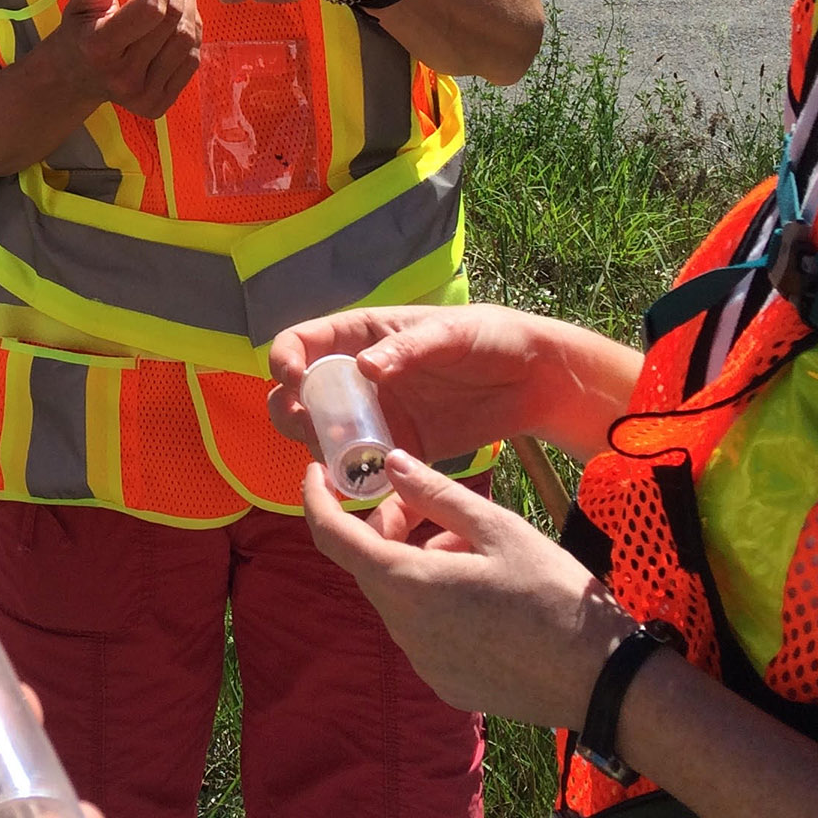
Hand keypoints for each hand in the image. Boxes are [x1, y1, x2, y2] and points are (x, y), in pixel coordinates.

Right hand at [47, 0, 201, 118]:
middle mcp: (122, 76)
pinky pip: (192, 62)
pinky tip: (185, 19)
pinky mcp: (159, 105)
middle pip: (172, 24)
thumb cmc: (79, 32)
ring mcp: (143, 95)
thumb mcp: (81, 1)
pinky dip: (195, 35)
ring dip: (191, 10)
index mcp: (100, 47)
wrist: (74, 78)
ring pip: (187, 41)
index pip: (150, 10)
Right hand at [267, 304, 575, 463]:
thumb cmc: (488, 338)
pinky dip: (351, 477)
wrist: (532, 381)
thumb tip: (363, 367)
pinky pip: (361, 466)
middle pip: (298, 394)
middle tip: (310, 427)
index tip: (291, 377)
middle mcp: (357, 377)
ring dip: (315, 446)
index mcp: (361, 335)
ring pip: (321, 433)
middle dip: (290, 411)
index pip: (303, 342)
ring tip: (337, 457)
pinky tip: (357, 484)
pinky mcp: (398, 449)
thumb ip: (408, 349)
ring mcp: (375, 415)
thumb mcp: (449, 333)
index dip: (285, 358)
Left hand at [303, 453, 634, 731]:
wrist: (604, 681)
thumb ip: (435, 494)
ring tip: (475, 549)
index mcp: (407, 585)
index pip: (332, 537)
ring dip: (418, 563)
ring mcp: (422, 662)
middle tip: (431, 505)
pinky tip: (484, 592)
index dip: (316, 499)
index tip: (317, 471)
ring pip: (399, 594)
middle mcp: (402, 629)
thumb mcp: (497, 528)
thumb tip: (390, 464)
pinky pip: (422, 629)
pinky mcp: (445, 682)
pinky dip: (434, 600)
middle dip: (388, 526)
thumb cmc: (553, 594)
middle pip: (370, 563)